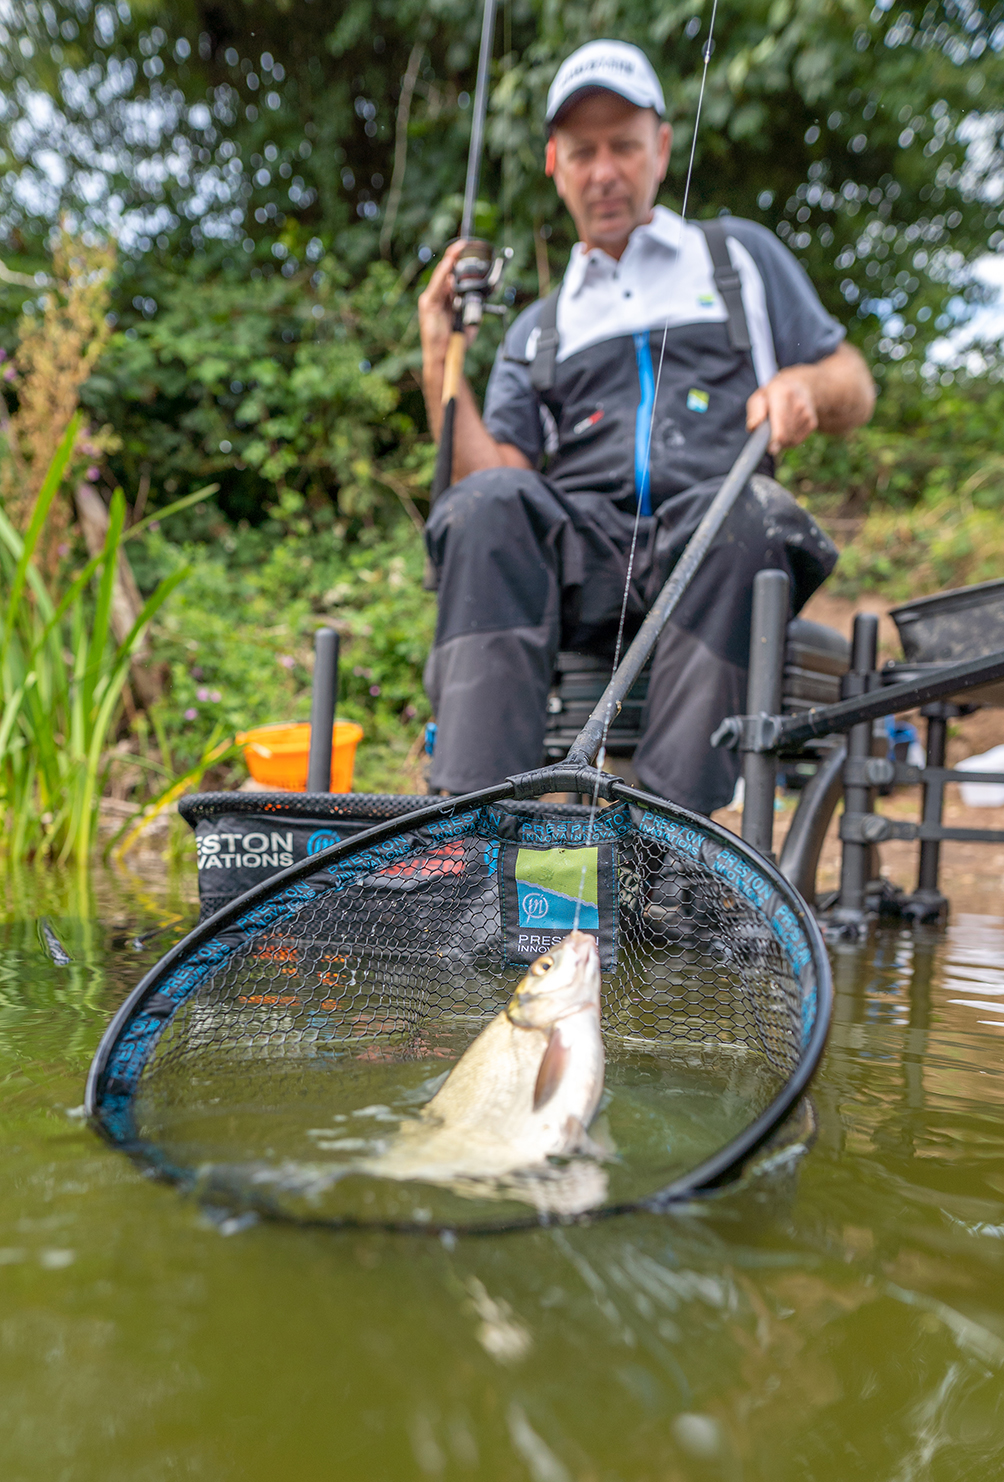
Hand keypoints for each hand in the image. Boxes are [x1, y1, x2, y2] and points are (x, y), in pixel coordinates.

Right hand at [418, 239, 466, 364]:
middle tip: (465, 242)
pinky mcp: (428, 305)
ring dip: (451, 259)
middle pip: (446, 270)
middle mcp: (436, 296)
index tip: (467, 247)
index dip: (458, 260)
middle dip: (455, 255)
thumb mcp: (469, 321)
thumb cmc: (455, 342)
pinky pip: (438, 286)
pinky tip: (450, 263)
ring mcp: (430, 300)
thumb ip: (474, 308)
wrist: (444, 357)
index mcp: (445, 299)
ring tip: (459, 247)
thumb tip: (484, 296)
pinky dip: (444, 273)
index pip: (451, 274)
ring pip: (442, 275)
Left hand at [746, 369, 818, 453]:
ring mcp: (807, 412)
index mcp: (782, 393)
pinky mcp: (812, 422)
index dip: (774, 439)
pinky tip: (786, 429)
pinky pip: (797, 441)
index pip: (780, 421)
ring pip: (790, 440)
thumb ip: (754, 412)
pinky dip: (789, 440)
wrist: (798, 387)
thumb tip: (753, 427)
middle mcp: (797, 402)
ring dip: (781, 441)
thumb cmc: (771, 396)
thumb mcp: (759, 398)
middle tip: (768, 438)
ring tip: (777, 428)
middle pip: (785, 435)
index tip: (770, 449)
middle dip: (774, 441)